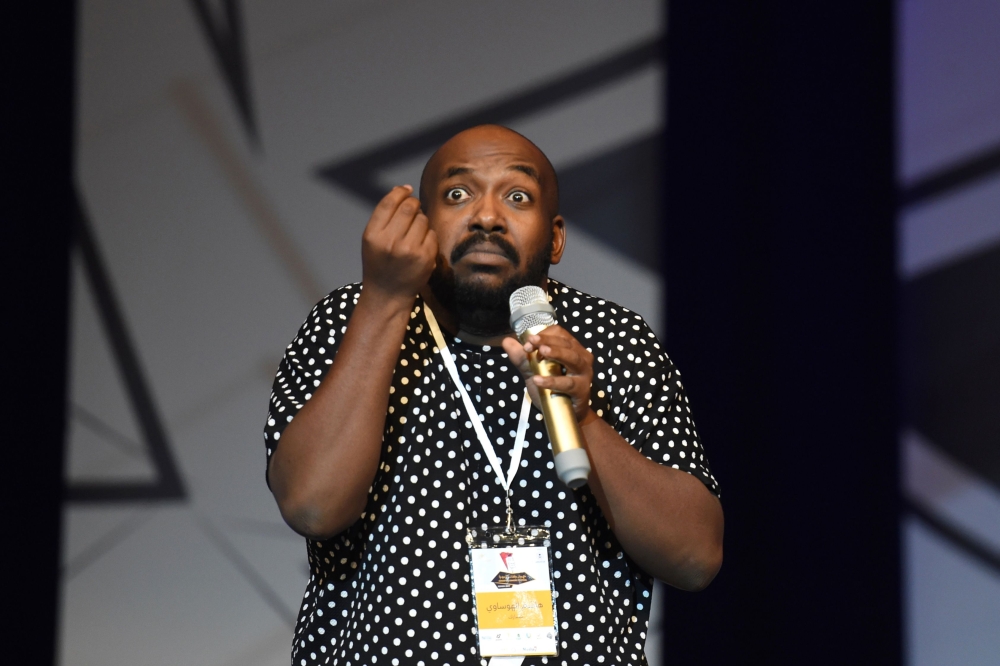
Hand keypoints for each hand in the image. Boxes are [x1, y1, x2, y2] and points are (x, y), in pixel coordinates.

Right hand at [361, 185, 437, 300]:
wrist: (388, 294)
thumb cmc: (379, 263)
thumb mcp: (371, 240)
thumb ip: (383, 216)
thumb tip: (402, 189)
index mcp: (373, 235)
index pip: (390, 203)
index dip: (400, 192)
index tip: (406, 190)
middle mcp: (390, 241)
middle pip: (409, 207)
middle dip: (413, 204)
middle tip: (413, 209)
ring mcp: (410, 250)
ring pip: (423, 219)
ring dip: (421, 221)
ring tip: (413, 233)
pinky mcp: (426, 258)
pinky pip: (432, 234)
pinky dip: (428, 236)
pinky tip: (420, 246)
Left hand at [501, 325, 596, 423]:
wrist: (567, 414)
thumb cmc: (553, 388)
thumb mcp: (533, 371)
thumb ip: (521, 357)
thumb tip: (506, 341)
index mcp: (570, 348)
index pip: (559, 333)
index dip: (543, 334)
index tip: (528, 341)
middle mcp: (581, 356)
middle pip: (566, 343)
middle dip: (547, 341)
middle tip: (530, 343)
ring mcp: (584, 373)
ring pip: (572, 358)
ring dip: (557, 353)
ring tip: (541, 352)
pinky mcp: (582, 389)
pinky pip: (568, 383)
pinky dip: (552, 381)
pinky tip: (538, 380)